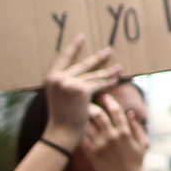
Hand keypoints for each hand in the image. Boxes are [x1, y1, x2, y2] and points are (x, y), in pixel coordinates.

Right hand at [41, 35, 120, 150]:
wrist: (61, 133)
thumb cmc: (61, 117)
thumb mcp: (58, 96)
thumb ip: (65, 83)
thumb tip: (81, 73)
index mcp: (51, 77)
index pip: (63, 58)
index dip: (73, 47)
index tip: (81, 36)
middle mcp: (59, 78)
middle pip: (83, 65)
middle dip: (98, 58)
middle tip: (109, 50)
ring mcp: (70, 84)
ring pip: (93, 76)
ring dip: (108, 72)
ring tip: (119, 67)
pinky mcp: (81, 91)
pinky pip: (98, 84)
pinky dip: (108, 82)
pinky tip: (116, 79)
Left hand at [83, 90, 149, 170]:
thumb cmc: (136, 163)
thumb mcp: (142, 144)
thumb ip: (136, 128)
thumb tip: (130, 113)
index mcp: (125, 132)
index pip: (116, 110)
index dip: (110, 101)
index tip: (105, 96)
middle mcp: (112, 137)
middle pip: (99, 115)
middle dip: (92, 106)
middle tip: (87, 102)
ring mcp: (101, 145)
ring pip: (88, 125)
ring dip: (84, 118)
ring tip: (79, 113)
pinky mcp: (93, 154)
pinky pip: (83, 139)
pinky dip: (80, 132)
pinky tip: (77, 128)